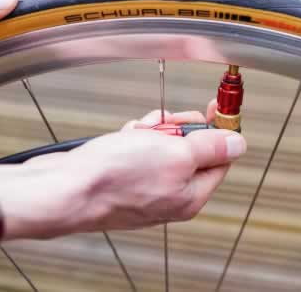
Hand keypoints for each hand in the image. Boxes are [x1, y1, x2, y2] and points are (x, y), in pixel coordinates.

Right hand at [0, 103, 246, 239]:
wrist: (62, 188)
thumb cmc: (113, 177)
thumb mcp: (176, 155)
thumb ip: (211, 149)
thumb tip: (238, 144)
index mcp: (191, 194)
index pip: (220, 157)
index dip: (219, 128)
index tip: (214, 105)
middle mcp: (171, 193)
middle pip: (192, 147)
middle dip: (177, 127)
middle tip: (162, 125)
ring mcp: (146, 185)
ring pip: (164, 143)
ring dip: (152, 130)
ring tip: (136, 133)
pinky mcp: (125, 175)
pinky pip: (140, 148)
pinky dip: (133, 137)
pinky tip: (122, 139)